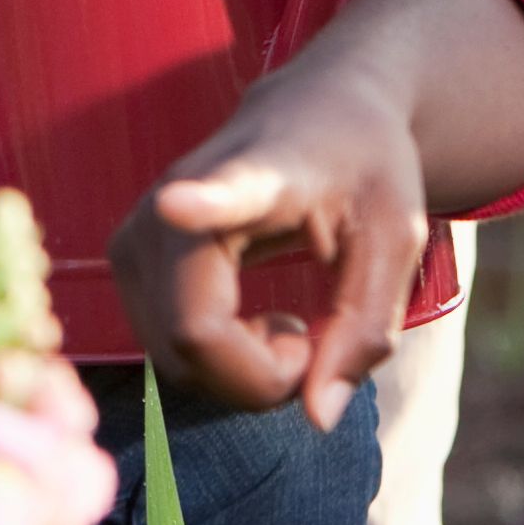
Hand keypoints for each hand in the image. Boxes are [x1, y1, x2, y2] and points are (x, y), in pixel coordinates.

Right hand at [125, 62, 434, 427]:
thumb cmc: (365, 169)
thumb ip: (366, 327)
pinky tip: (254, 323)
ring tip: (293, 324)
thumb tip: (318, 417)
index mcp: (265, 171)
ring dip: (244, 373)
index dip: (200, 204)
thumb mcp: (397, 240)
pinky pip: (167, 348)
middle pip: (195, 335)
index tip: (178, 201)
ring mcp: (142, 230)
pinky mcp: (126, 259)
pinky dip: (221, 362)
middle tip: (320, 339)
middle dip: (264, 376)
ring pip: (175, 355)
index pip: (225, 190)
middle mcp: (180, 196)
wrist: (318, 108)